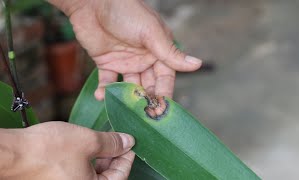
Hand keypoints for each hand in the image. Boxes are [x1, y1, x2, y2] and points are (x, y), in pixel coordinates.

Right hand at [1, 122, 134, 179]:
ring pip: (92, 175)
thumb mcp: (89, 141)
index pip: (120, 176)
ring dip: (99, 159)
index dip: (127, 157)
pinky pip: (78, 174)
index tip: (129, 143)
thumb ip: (112, 143)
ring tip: (101, 142)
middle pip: (106, 177)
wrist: (13, 154)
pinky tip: (85, 148)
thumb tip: (128, 142)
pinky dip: (85, 162)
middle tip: (116, 140)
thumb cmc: (50, 150)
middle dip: (113, 157)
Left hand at [49, 0, 202, 98]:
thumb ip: (171, 53)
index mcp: (158, 50)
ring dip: (126, 98)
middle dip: (146, 99)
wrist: (92, 2)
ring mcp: (125, 62)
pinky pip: (108, 81)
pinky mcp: (106, 63)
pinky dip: (105, 90)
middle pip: (148, 84)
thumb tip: (197, 64)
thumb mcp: (152, 33)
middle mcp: (143, 58)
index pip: (165, 77)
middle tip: (143, 115)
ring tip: (123, 109)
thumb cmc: (126, 11)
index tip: (163, 109)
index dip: (164, 93)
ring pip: (129, 86)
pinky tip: (101, 96)